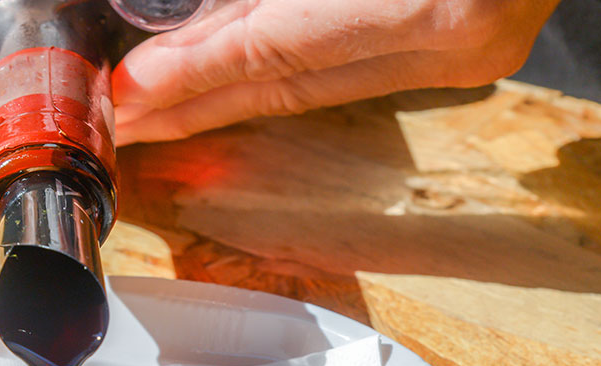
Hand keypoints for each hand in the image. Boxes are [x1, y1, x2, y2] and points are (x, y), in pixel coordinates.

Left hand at [112, 0, 555, 143]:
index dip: (193, 74)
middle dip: (200, 100)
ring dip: (237, 88)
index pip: (278, 47)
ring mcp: (473, 46)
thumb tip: (210, 13)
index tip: (128, 94)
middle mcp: (460, 33)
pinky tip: (235, 65)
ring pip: (322, 79)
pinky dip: (290, 62)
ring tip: (163, 102)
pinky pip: (355, 62)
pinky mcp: (473, 42)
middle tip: (127, 117)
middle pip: (294, 83)